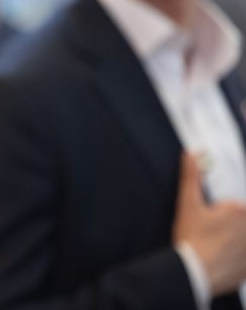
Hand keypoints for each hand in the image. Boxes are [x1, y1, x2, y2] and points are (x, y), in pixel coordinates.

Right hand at [173, 152, 245, 294]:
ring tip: (211, 252)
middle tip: (206, 239)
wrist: (194, 274)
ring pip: (239, 241)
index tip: (204, 225)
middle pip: (238, 225)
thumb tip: (191, 153)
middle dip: (224, 230)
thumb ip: (191, 177)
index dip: (215, 215)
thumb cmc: (192, 239)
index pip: (230, 209)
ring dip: (230, 245)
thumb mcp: (187, 204)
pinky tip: (219, 264)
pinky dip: (234, 261)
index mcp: (239, 211)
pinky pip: (242, 260)